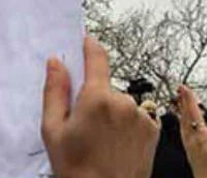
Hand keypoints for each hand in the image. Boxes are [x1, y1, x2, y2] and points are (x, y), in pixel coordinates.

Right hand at [42, 36, 158, 177]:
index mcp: (97, 98)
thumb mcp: (53, 130)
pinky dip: (126, 125)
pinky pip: (136, 116)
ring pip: (121, 103)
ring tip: (100, 141)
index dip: (90, 46)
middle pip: (106, 86)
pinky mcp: (153, 130)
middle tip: (82, 124)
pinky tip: (116, 144)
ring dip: (112, 113)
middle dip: (95, 97)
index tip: (86, 41)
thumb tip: (56, 63)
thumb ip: (54, 91)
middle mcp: (124, 102)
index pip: (97, 57)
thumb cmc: (77, 170)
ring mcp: (141, 116)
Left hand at [176, 85, 206, 177]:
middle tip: (180, 89)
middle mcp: (193, 141)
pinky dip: (183, 123)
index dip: (190, 101)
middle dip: (184, 102)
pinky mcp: (191, 152)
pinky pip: (184, 132)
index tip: (185, 88)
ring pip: (184, 124)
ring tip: (179, 101)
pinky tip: (183, 123)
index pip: (195, 115)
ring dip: (182, 111)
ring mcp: (190, 146)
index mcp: (202, 139)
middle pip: (187, 117)